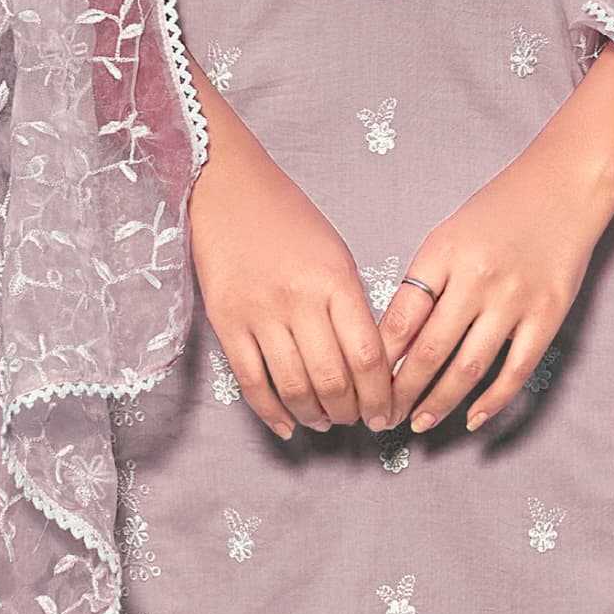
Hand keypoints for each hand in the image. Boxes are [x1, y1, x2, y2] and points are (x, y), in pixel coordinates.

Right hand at [185, 72, 396, 440]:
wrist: (227, 189)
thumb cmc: (288, 218)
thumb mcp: (336, 254)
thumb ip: (351, 305)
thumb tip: (368, 362)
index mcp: (335, 281)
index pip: (368, 356)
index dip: (381, 396)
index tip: (387, 413)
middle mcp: (299, 301)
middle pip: (333, 379)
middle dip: (351, 412)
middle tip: (359, 422)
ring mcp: (259, 314)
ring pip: (294, 387)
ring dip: (315, 415)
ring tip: (326, 422)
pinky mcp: (226, 323)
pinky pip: (251, 382)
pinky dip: (272, 412)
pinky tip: (287, 425)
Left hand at [379, 54, 613, 436]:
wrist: (564, 186)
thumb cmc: (499, 211)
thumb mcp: (448, 236)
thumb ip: (422, 283)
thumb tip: (393, 340)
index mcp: (444, 255)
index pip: (402, 319)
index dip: (379, 360)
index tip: (364, 385)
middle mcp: (478, 279)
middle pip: (431, 351)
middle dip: (402, 392)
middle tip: (382, 419)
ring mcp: (516, 300)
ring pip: (469, 367)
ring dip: (440, 402)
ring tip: (419, 423)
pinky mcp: (548, 315)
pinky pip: (517, 369)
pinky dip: (493, 400)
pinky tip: (472, 419)